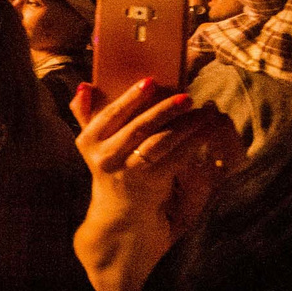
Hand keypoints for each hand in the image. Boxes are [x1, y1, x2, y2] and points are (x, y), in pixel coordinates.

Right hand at [72, 79, 236, 221]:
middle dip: (164, 110)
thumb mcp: (93, 142)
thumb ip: (85, 113)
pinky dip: (193, 143)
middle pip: (138, 128)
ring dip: (185, 126)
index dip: (130, 98)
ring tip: (204, 112)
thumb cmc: (111, 165)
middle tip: (186, 97)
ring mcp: (128, 171)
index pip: (110, 114)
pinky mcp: (151, 183)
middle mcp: (105, 157)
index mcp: (89, 140)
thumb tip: (84, 85)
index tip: (150, 81)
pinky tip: (206, 132)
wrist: (119, 209)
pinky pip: (176, 158)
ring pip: (160, 142)